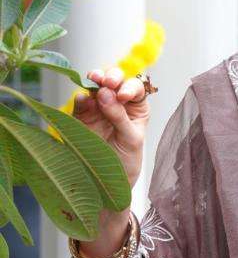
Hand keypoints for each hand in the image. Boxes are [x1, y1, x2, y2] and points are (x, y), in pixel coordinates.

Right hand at [72, 65, 149, 188]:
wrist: (107, 180)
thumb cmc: (126, 160)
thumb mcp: (130, 139)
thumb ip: (120, 117)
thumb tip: (105, 93)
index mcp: (136, 107)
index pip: (135, 88)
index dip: (129, 87)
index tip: (123, 96)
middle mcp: (117, 102)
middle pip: (115, 80)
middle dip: (112, 77)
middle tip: (107, 82)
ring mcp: (98, 106)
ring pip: (96, 86)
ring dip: (95, 79)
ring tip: (94, 80)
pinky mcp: (82, 114)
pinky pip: (80, 101)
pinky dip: (81, 97)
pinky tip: (83, 98)